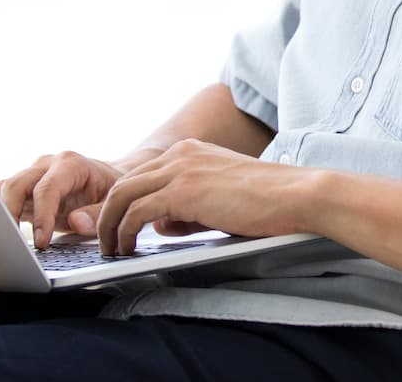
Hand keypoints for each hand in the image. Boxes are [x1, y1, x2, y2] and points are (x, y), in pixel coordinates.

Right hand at [0, 151, 126, 248]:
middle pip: (16, 184)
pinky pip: (2, 195)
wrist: (108, 178)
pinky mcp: (24, 188)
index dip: (41, 216)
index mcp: (70, 164)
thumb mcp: (112, 202)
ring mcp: (32, 174)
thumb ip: (97, 213)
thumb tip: (75, 222)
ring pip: (3, 188)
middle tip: (13, 244)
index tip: (41, 242)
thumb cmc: (110, 190)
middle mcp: (46, 165)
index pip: (46, 189)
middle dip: (9, 213)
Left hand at [96, 139, 316, 255]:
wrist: (294, 195)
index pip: (142, 175)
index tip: (118, 226)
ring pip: (122, 195)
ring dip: (109, 225)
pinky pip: (136, 212)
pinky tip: (127, 248)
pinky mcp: (183, 191)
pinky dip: (124, 231)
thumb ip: (187, 208)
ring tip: (111, 249)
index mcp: (190, 152)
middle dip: (107, 215)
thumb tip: (162, 225)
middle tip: (107, 242)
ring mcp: (180, 170)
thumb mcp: (218, 199)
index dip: (124, 203)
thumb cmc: (266, 201)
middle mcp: (180, 154)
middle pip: (124, 183)